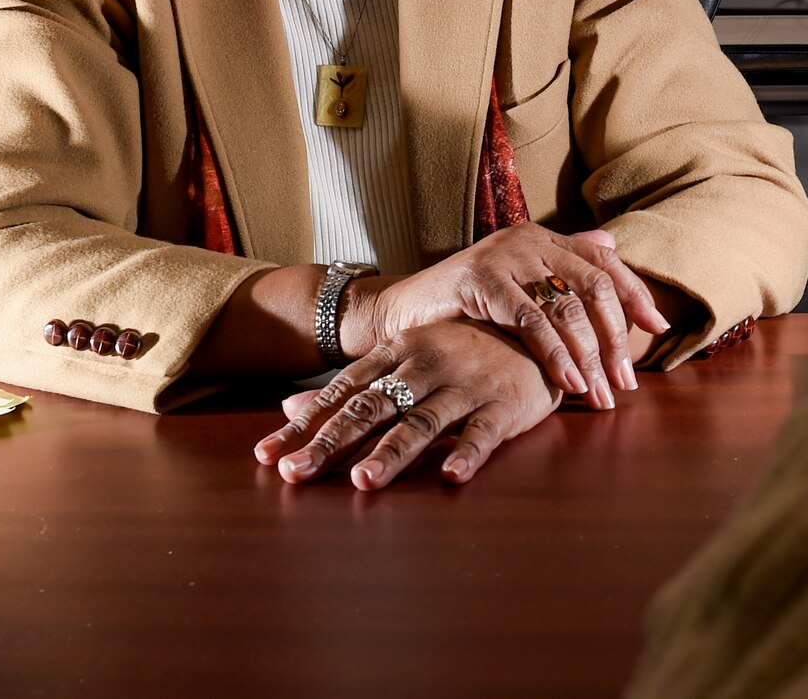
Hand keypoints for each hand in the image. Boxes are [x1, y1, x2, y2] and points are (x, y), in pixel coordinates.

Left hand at [254, 320, 560, 489]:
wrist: (540, 326)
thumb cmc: (466, 348)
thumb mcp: (406, 356)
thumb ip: (351, 386)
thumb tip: (289, 409)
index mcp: (399, 352)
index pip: (342, 391)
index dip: (305, 425)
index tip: (267, 456)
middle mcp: (427, 365)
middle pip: (373, 408)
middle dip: (332, 441)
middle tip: (296, 473)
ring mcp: (467, 384)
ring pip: (423, 421)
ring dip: (393, 452)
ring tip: (364, 482)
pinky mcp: (505, 404)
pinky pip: (485, 432)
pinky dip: (468, 454)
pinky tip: (450, 477)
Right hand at [352, 223, 669, 409]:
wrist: (405, 311)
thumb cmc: (467, 306)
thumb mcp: (520, 289)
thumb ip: (563, 271)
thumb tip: (614, 246)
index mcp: (545, 238)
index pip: (605, 262)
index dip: (635, 294)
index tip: (659, 328)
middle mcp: (530, 239)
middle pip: (593, 286)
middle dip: (615, 338)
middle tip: (625, 381)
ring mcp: (506, 256)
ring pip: (566, 307)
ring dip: (589, 356)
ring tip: (600, 393)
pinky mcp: (481, 279)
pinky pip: (531, 320)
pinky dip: (555, 354)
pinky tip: (568, 381)